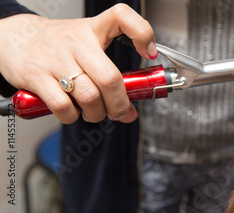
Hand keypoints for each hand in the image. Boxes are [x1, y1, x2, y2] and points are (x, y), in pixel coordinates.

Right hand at [0, 3, 155, 123]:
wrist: (15, 38)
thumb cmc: (59, 44)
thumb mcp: (87, 45)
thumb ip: (110, 76)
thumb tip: (129, 113)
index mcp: (93, 29)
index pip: (122, 16)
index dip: (142, 33)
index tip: (148, 53)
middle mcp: (76, 41)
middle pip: (109, 79)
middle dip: (119, 104)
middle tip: (118, 111)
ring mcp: (55, 58)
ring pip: (89, 97)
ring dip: (96, 114)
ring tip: (93, 112)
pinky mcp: (36, 76)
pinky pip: (63, 106)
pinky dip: (72, 116)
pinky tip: (72, 111)